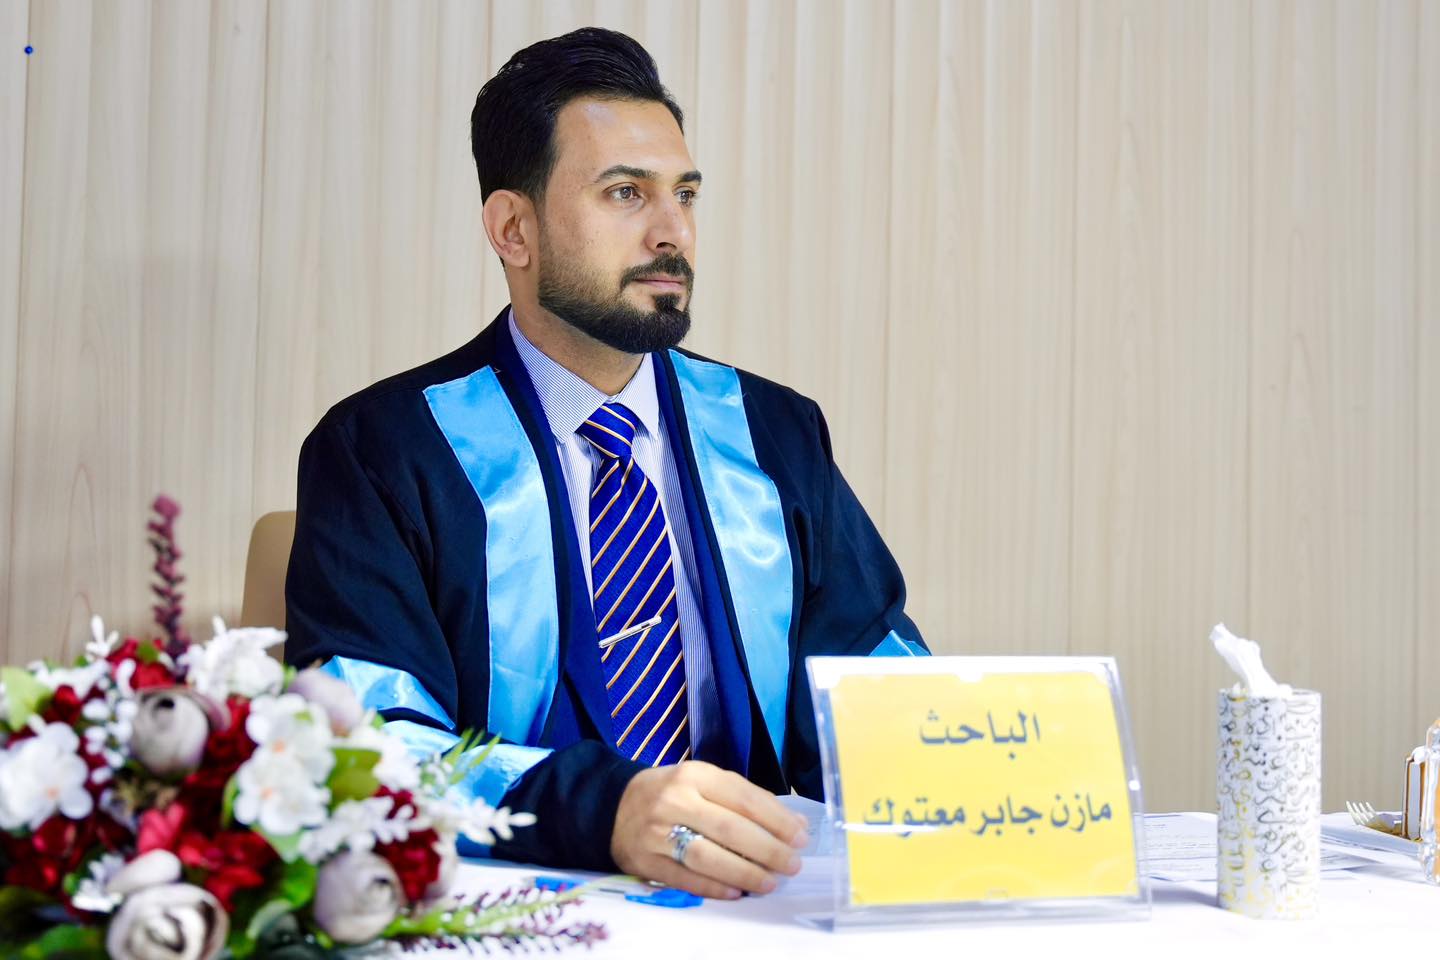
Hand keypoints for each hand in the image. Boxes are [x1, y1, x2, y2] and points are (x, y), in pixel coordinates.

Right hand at [610, 760, 808, 898]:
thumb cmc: (672, 793)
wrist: (613, 806)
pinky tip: (737, 893)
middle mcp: (675, 800)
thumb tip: (793, 824)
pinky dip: (714, 887)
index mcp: (695, 774)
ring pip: (708, 856)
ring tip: (770, 882)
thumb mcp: (705, 782)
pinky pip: (685, 878)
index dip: (776, 819)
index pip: (743, 797)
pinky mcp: (645, 860)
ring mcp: (657, 832)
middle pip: (729, 828)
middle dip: (767, 849)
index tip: (801, 837)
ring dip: (744, 873)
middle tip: (792, 864)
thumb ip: (746, 800)